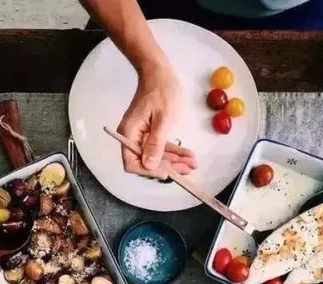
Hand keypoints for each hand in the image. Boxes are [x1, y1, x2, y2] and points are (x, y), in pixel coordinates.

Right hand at [117, 64, 197, 178]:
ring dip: (175, 161)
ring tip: (193, 163)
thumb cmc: (161, 90)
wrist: (159, 72)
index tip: (168, 172)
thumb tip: (150, 165)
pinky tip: (189, 155)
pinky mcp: (150, 133)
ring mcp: (141, 136)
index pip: (133, 163)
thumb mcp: (163, 118)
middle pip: (147, 162)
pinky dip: (174, 152)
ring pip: (157, 156)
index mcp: (129, 134)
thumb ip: (156, 143)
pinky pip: (161, 147)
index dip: (150, 171)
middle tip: (189, 169)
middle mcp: (132, 138)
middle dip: (169, 167)